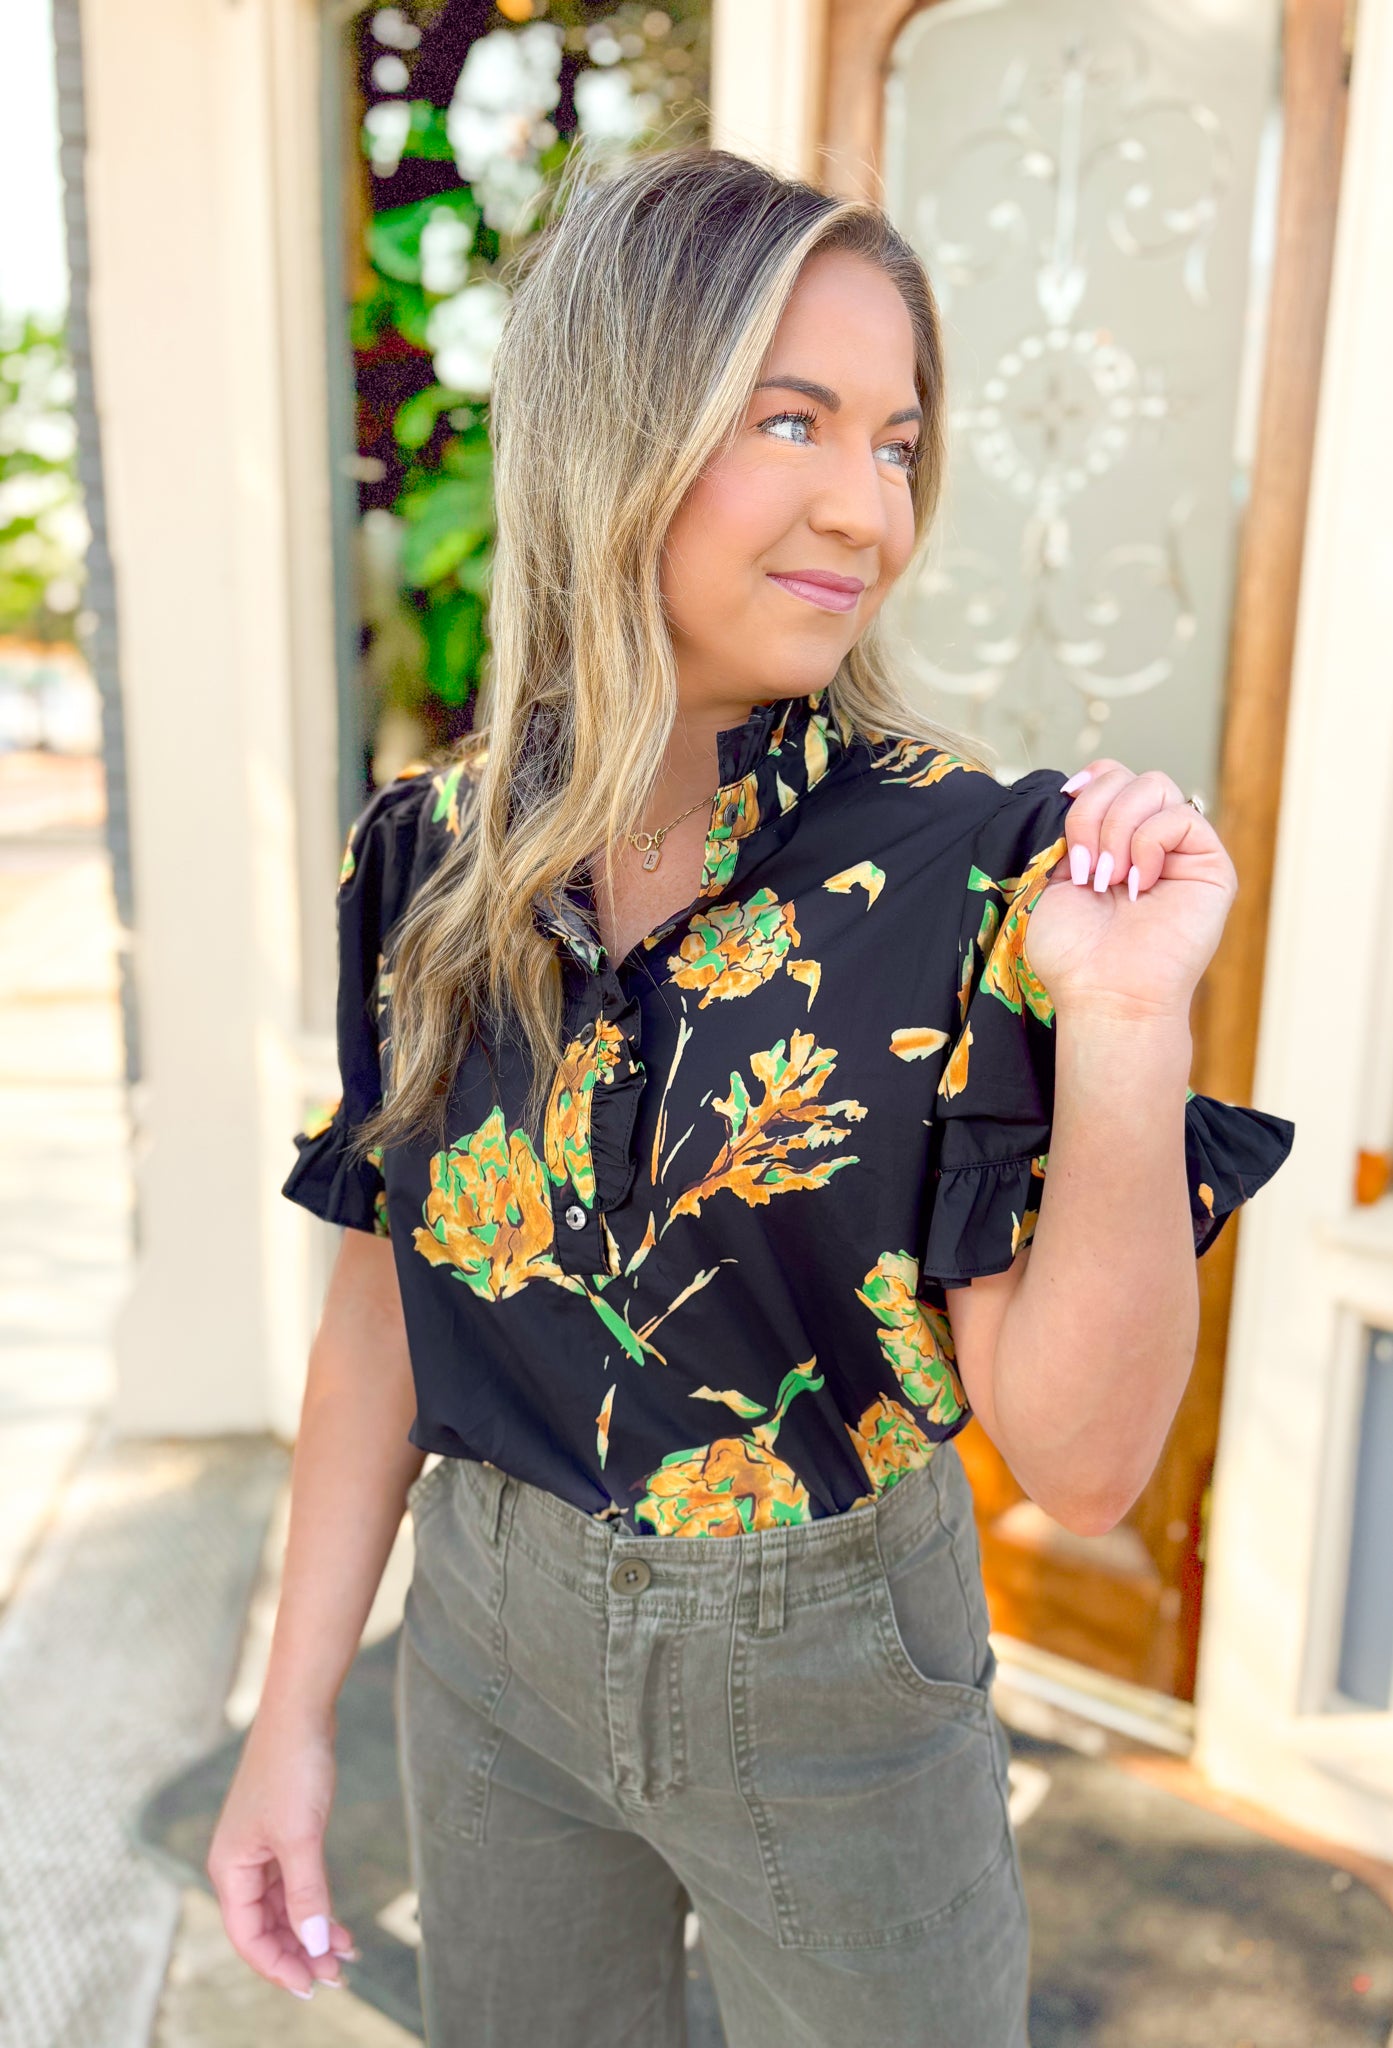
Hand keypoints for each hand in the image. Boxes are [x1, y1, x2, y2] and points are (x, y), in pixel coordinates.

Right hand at [206, 1711, 356, 1999]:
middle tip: (337, 1977)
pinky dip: (316, 1905)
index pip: (248, 1936)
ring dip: (311, 1933)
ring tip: (346, 1956)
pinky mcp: (283, 1835)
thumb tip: (315, 1946)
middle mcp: (240, 1863)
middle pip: (266, 1927)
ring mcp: (261, 1849)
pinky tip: (341, 1925)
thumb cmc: (292, 1767)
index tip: (310, 1987)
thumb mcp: (301, 1836)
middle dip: (300, 1953)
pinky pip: (295, 1886)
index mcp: (230, 1867)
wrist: (302, 1710)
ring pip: (283, 1909)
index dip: (278, 1965)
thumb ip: (307, 1893)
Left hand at [1023, 758, 1237, 1022]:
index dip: (1087, 782)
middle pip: (1127, 775)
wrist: (1103, 994)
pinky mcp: (1211, 865)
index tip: (1063, 804)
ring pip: (1154, 785)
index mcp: (1111, 841)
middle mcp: (1148, 841)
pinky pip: (1180, 816)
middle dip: (1093, 813)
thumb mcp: (1051, 876)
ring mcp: (1181, 851)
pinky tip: (1137, 885)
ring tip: (1107, 880)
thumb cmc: (1073, 951)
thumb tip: (1076, 787)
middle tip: (1084, 869)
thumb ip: (1067, 828)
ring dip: (1117, 829)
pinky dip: (1147, 843)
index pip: (1109, 776)